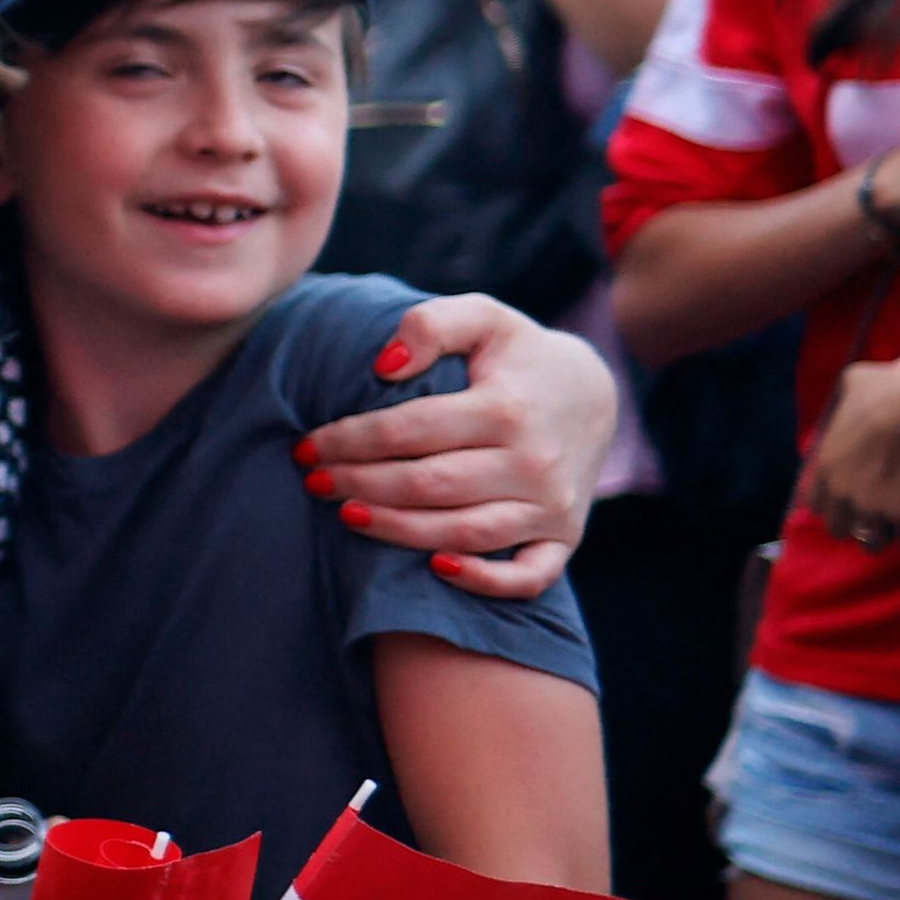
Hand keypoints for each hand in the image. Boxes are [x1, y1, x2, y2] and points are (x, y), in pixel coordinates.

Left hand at [298, 295, 612, 597]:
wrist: (592, 394)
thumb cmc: (517, 356)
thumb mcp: (483, 317)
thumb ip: (431, 324)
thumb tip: (383, 366)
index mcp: (506, 409)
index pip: (410, 431)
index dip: (350, 440)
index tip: (308, 446)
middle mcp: (533, 463)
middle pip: (429, 485)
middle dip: (360, 485)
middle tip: (314, 481)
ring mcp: (552, 506)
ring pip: (465, 532)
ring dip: (398, 531)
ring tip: (347, 515)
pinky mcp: (565, 537)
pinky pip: (529, 576)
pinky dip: (485, 581)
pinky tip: (436, 570)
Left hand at [802, 346, 899, 553]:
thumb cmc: (887, 388)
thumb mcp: (853, 384)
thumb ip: (847, 396)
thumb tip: (855, 386)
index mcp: (827, 464)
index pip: (816, 502)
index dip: (832, 505)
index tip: (846, 503)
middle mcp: (844, 492)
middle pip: (840, 528)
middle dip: (855, 525)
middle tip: (873, 518)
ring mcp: (873, 507)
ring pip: (872, 544)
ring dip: (884, 538)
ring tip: (898, 532)